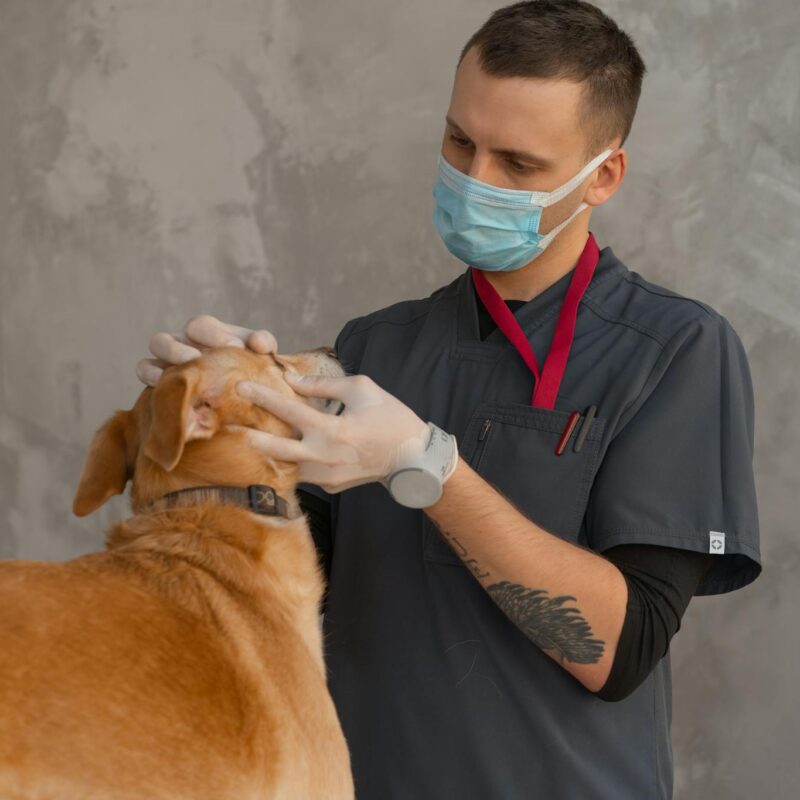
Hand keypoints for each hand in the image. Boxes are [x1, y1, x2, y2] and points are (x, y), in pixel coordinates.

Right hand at [136, 315, 278, 386]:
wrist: (243, 395)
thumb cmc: (251, 368)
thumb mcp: (260, 354)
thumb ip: (263, 343)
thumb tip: (259, 343)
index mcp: (205, 333)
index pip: (201, 325)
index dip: (215, 335)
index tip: (235, 348)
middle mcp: (181, 344)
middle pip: (168, 338)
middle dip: (180, 349)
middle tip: (197, 360)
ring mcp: (165, 363)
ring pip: (152, 353)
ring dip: (165, 361)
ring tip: (182, 372)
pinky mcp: (159, 385)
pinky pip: (145, 373)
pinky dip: (153, 378)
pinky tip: (170, 390)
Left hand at [229, 372, 431, 492]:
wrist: (413, 458)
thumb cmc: (390, 418)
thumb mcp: (361, 389)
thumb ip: (322, 385)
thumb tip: (291, 379)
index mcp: (332, 430)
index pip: (289, 411)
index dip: (263, 397)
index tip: (242, 387)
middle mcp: (325, 457)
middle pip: (276, 449)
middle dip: (251, 437)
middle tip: (230, 427)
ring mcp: (326, 478)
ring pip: (288, 464)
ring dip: (272, 451)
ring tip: (253, 437)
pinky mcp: (330, 488)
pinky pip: (305, 473)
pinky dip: (295, 461)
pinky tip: (286, 450)